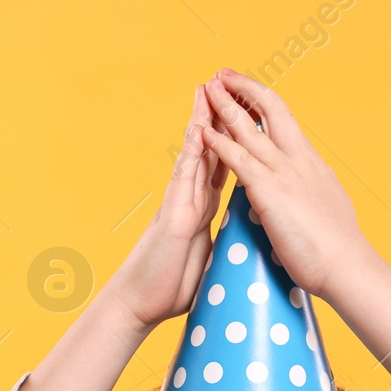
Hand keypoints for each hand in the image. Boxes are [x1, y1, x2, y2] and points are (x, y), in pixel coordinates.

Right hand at [103, 84, 229, 329]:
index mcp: (202, 210)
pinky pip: (183, 176)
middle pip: (211, 150)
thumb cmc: (169, 287)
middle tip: (229, 85)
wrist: (141, 305)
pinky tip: (197, 128)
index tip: (249, 116)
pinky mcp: (172, 214)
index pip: (225, 166)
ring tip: (209, 89)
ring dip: (202, 121)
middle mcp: (191, 199)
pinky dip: (191, 151)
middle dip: (221, 118)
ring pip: (195, 154)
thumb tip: (238, 248)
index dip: (236, 140)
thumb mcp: (205, 261)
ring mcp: (180, 203)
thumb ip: (218, 245)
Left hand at [197, 68, 371, 298]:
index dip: (263, 101)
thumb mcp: (331, 204)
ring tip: (207, 88)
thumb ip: (320, 188)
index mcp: (312, 163)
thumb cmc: (340, 246)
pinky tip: (202, 131)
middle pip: (271, 110)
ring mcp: (285, 173)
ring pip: (250, 129)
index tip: (247, 89)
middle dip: (244, 89)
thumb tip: (323, 182)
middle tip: (222, 75)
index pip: (286, 120)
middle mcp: (299, 160)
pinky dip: (219, 143)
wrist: (346, 265)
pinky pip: (239, 159)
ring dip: (225, 106)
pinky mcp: (271, 192)